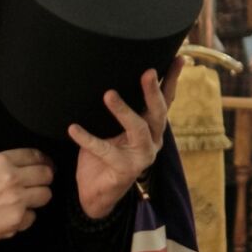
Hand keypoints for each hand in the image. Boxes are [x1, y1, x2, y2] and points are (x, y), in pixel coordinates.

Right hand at [0, 148, 52, 251]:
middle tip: (37, 185)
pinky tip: (10, 216)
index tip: (47, 165)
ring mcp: (17, 200)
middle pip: (47, 175)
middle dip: (44, 180)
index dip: (45, 161)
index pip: (36, 156)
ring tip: (22, 202)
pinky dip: (25, 218)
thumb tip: (36, 166)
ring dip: (37, 199)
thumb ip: (10, 165)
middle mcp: (12, 178)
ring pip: (46, 195)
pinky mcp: (18, 220)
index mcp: (2, 161)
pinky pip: (33, 216)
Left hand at [68, 63, 178, 221]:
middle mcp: (152, 142)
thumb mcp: (114, 127)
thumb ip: (119, 108)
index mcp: (152, 128)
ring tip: (109, 94)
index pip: (166, 101)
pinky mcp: (123, 171)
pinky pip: (105, 151)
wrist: (96, 193)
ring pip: (138, 130)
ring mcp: (141, 158)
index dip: (172, 80)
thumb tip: (110, 75)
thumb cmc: (104, 154)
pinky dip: (88, 139)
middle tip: (147, 72)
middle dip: (153, 92)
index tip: (178, 58)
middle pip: (158, 114)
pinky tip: (73, 129)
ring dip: (124, 111)